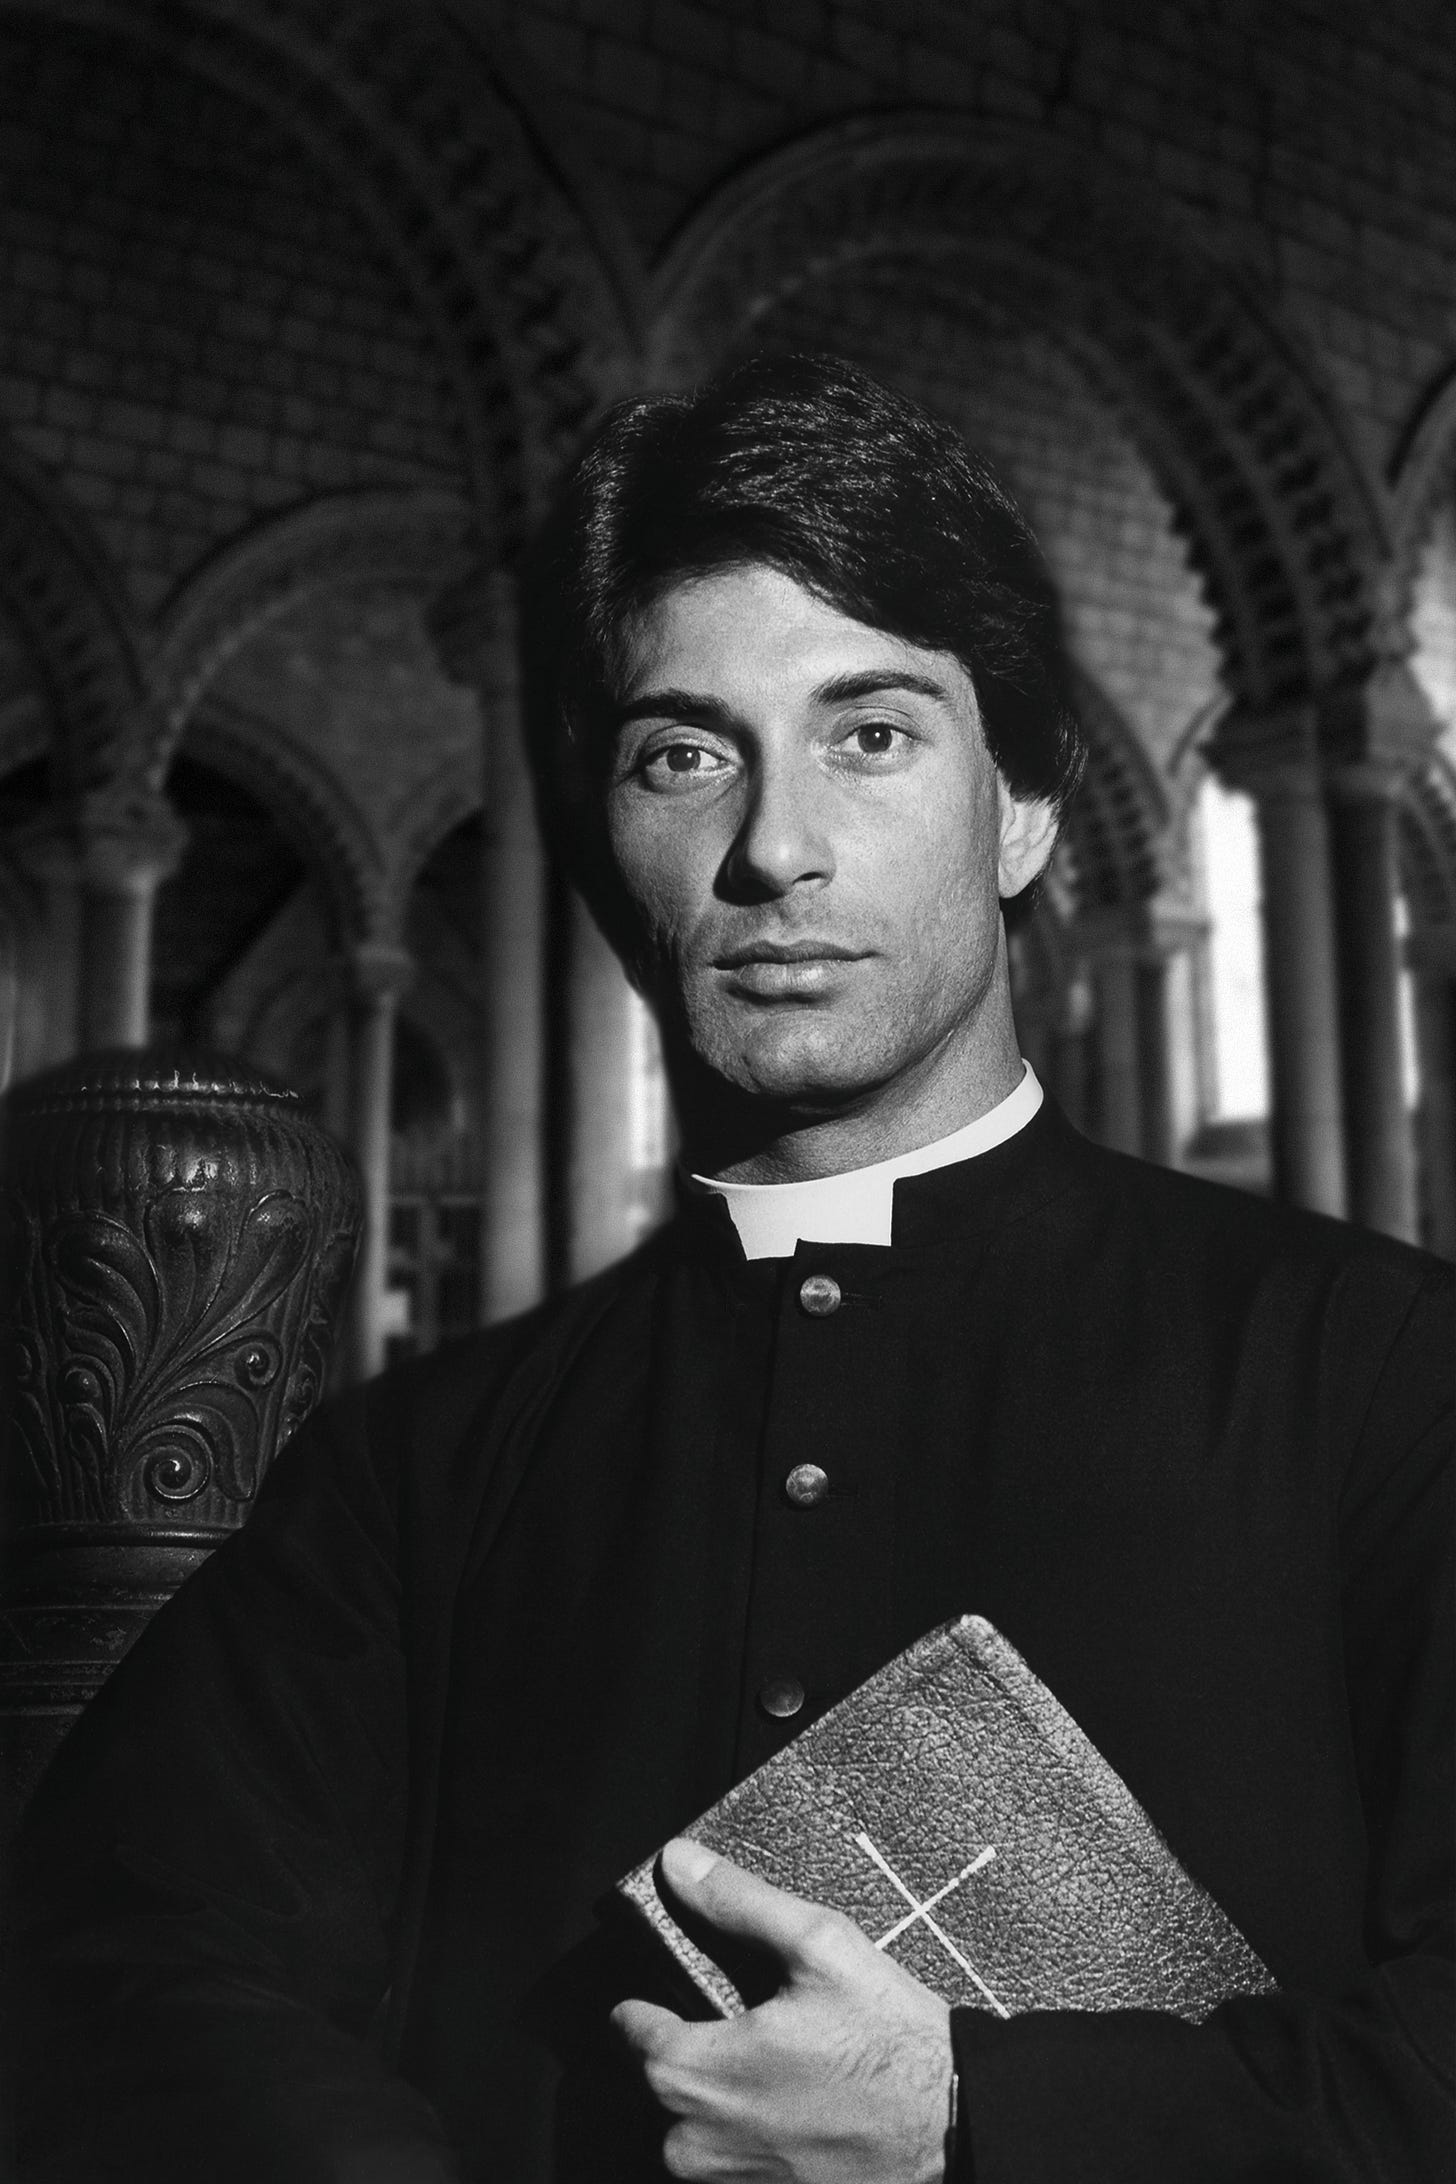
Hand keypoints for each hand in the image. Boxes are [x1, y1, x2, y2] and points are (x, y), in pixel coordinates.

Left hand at [612, 1837, 952, 2182]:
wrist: (955, 2129)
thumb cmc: (890, 2043)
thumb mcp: (818, 1945)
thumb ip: (736, 1901)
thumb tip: (678, 1863)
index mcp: (691, 2075)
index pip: (627, 2030)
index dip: (654, 2000)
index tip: (688, 1992)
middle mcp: (691, 2143)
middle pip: (660, 2080)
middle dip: (698, 2049)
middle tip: (760, 2029)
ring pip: (695, 2125)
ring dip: (724, 2098)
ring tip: (787, 2071)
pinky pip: (730, 2163)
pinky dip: (752, 2135)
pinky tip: (799, 2110)